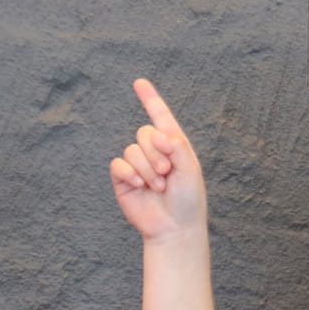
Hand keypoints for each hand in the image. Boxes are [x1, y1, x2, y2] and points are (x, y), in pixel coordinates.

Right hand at [109, 78, 206, 241]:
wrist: (174, 227)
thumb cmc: (188, 199)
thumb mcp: (191, 169)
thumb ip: (177, 146)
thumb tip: (156, 133)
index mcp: (173, 145)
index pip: (161, 117)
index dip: (150, 99)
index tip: (139, 82)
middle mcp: (153, 152)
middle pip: (144, 133)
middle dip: (156, 153)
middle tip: (166, 173)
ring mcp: (137, 165)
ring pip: (132, 150)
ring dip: (146, 169)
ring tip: (158, 186)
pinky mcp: (123, 180)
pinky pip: (118, 165)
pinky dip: (129, 173)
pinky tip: (139, 185)